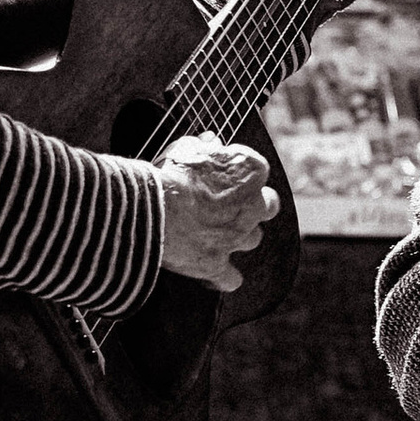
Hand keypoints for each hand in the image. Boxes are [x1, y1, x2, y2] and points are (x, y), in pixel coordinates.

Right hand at [158, 131, 279, 290]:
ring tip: (214, 234)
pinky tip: (213, 275)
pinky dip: (223, 278)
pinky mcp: (218, 264)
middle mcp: (254, 206)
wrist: (152, 207)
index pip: (255, 170)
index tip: (219, 175)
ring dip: (237, 237)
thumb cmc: (169, 172)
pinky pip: (231, 279)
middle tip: (230, 205)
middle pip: (267, 207)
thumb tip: (210, 142)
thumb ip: (203, 146)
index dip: (237, 173)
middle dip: (253, 206)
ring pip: (251, 239)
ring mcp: (238, 237)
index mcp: (251, 171)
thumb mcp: (185, 148)